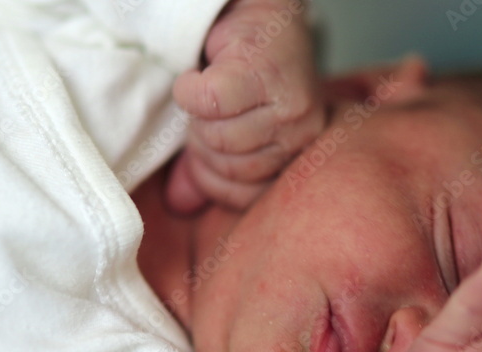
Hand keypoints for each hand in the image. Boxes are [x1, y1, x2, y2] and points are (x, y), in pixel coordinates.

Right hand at [168, 0, 325, 212]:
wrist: (256, 12)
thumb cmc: (243, 74)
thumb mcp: (230, 129)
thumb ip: (206, 170)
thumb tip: (179, 204)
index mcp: (295, 157)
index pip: (242, 196)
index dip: (209, 175)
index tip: (203, 144)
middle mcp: (302, 137)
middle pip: (227, 167)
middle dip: (202, 140)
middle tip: (208, 110)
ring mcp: (291, 107)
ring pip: (218, 136)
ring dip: (198, 113)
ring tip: (209, 91)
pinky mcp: (266, 75)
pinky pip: (209, 102)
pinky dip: (191, 90)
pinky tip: (200, 75)